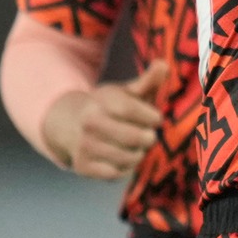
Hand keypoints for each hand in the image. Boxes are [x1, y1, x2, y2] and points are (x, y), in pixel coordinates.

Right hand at [42, 61, 167, 178]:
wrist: (73, 126)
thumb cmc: (110, 108)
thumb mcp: (127, 92)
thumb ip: (148, 81)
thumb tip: (163, 64)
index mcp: (102, 101)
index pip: (133, 110)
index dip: (151, 117)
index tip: (155, 119)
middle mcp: (89, 123)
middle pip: (135, 137)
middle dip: (148, 137)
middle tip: (147, 135)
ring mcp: (84, 146)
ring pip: (129, 157)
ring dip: (139, 153)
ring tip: (135, 146)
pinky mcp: (83, 167)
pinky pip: (117, 173)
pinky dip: (126, 168)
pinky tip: (123, 157)